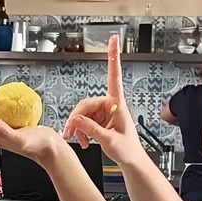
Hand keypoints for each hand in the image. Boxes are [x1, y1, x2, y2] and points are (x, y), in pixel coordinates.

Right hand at [62, 36, 148, 168]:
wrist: (131, 160)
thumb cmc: (128, 149)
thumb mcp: (109, 140)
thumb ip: (92, 129)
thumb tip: (77, 119)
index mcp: (118, 104)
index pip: (114, 75)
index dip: (113, 56)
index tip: (114, 39)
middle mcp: (111, 104)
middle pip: (86, 103)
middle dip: (77, 119)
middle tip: (71, 133)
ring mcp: (104, 112)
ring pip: (82, 113)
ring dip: (78, 127)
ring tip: (79, 140)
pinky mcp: (99, 119)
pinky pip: (83, 120)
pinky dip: (80, 130)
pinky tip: (82, 140)